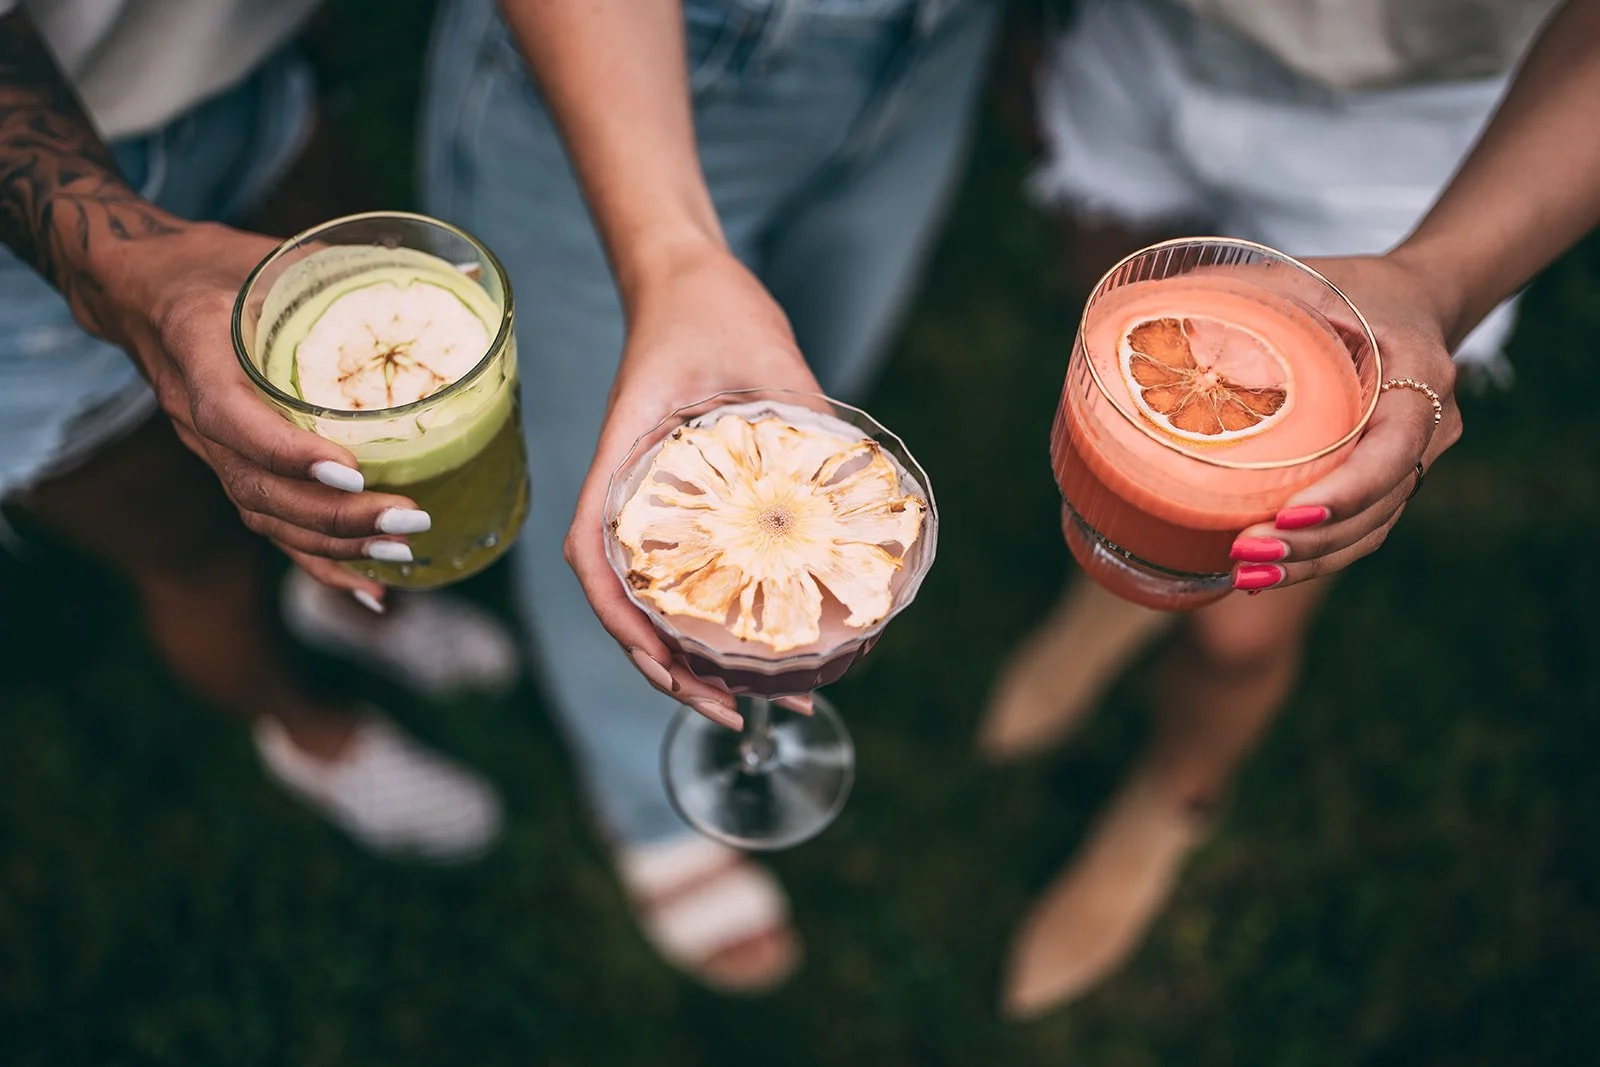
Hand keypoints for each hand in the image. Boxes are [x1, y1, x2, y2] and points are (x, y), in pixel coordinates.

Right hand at [89, 220, 422, 603]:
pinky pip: (270, 528)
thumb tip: (471, 269)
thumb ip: (358, 265)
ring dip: (334, 542)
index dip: (285, 451)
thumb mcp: (276, 252)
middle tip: (409, 518)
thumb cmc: (220, 268)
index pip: (231, 417)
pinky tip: (369, 592)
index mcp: (200, 350)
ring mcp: (210, 451)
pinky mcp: (230, 471)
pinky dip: (320, 564)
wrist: (146, 291)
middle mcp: (197, 414)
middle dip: (335, 514)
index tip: (349, 469)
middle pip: (256, 487)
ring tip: (401, 551)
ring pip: (264, 516)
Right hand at [564, 244, 822, 727]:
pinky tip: (758, 649)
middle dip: (671, 672)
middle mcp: (629, 493)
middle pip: (625, 604)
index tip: (667, 664)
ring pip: (653, 602)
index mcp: (625, 461)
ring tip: (757, 707)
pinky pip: (687, 572)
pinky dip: (711, 620)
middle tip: (735, 717)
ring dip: (693, 661)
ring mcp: (653, 504)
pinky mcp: (683, 503)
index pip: (595, 555)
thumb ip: (800, 410)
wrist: (689, 279)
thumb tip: (848, 484)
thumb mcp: (763, 353)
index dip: (622, 622)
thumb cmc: (710, 307)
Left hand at [1228, 254, 1462, 590]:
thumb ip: (1237, 294)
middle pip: (1380, 506)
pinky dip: (1314, 556)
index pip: (1395, 448)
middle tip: (1246, 556)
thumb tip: (1148, 318)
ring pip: (1370, 529)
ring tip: (1245, 578)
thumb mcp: (1296, 277)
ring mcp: (1413, 459)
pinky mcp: (1387, 480)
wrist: (1410, 299)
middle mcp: (1429, 426)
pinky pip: (1359, 528)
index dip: (1347, 490)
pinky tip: (1259, 573)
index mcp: (1418, 373)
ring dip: (1311, 563)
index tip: (1291, 516)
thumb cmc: (1345, 283)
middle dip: (1315, 543)